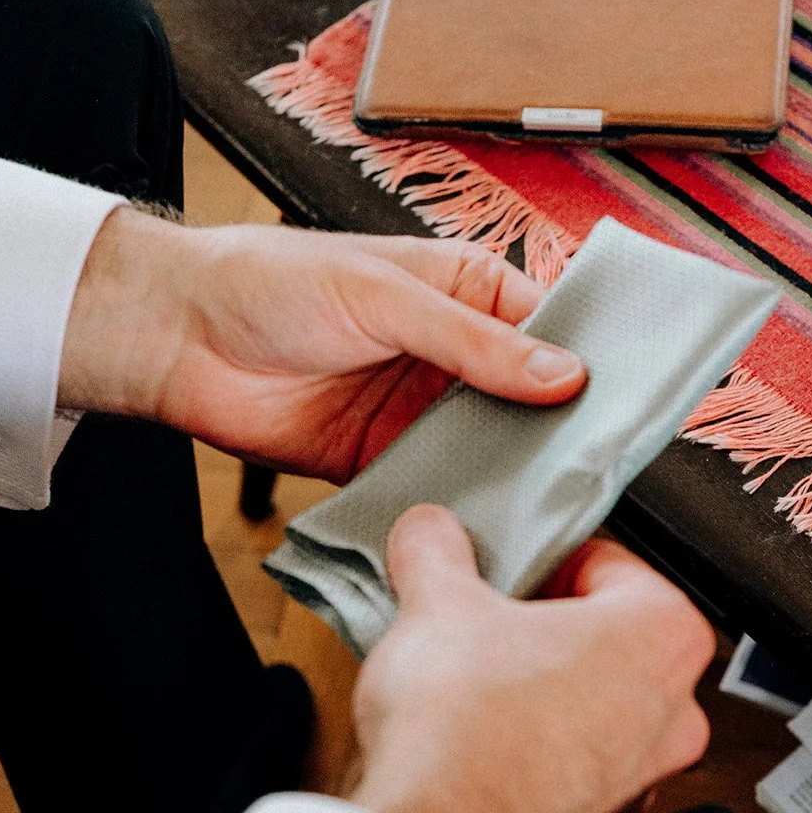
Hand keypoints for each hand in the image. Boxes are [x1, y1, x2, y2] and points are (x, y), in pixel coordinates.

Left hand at [59, 209, 584, 481]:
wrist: (178, 337)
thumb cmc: (270, 282)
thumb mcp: (385, 297)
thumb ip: (474, 341)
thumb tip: (564, 375)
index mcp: (466, 290)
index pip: (554, 328)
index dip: (594, 363)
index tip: (633, 403)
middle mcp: (452, 353)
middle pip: (533, 400)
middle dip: (563, 433)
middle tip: (604, 469)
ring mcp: (419, 411)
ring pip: (492, 451)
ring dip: (516, 477)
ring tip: (558, 508)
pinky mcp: (383, 461)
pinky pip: (438, 490)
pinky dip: (460, 510)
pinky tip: (488, 530)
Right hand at [348, 505, 714, 812]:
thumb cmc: (466, 726)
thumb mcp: (438, 603)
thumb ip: (437, 550)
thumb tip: (430, 532)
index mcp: (664, 633)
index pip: (610, 562)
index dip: (544, 556)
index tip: (507, 564)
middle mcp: (674, 709)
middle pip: (608, 635)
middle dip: (544, 624)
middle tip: (483, 618)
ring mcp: (643, 775)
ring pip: (593, 701)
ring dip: (540, 686)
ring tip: (471, 677)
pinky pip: (571, 760)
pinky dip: (533, 745)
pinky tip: (476, 738)